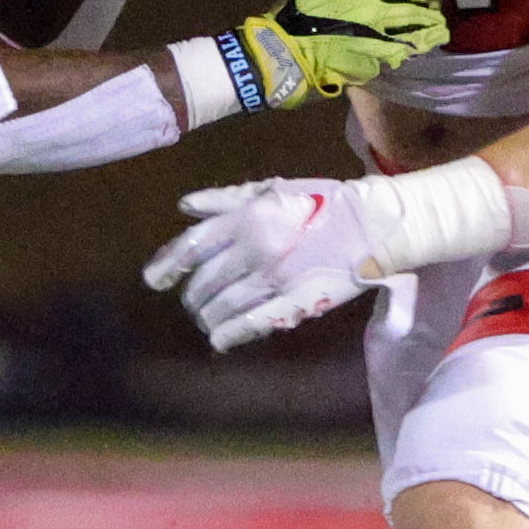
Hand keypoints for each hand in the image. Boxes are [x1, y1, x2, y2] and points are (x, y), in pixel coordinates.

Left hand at [143, 177, 379, 350]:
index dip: (168, 265)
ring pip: (224, 304)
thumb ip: (224, 198)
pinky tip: (219, 339)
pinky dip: (232, 333)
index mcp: (244, 218)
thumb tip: (185, 206)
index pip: (192, 246)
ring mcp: (274, 278)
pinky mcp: (297, 301)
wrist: (374, 223)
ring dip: (208, 316)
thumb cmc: (321, 203)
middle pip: (205, 281)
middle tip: (191, 303)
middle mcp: (252, 249)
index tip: (154, 281)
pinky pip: (255, 321)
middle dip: (192, 296)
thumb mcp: (269, 189)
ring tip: (205, 320)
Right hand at [235, 0, 475, 108]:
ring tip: (437, 28)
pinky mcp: (375, 49)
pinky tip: (422, 47)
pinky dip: (419, 46)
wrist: (278, 53)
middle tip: (438, 7)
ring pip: (419, 18)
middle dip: (432, 0)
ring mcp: (371, 21)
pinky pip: (409, 46)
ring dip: (432, 24)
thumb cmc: (293, 15)